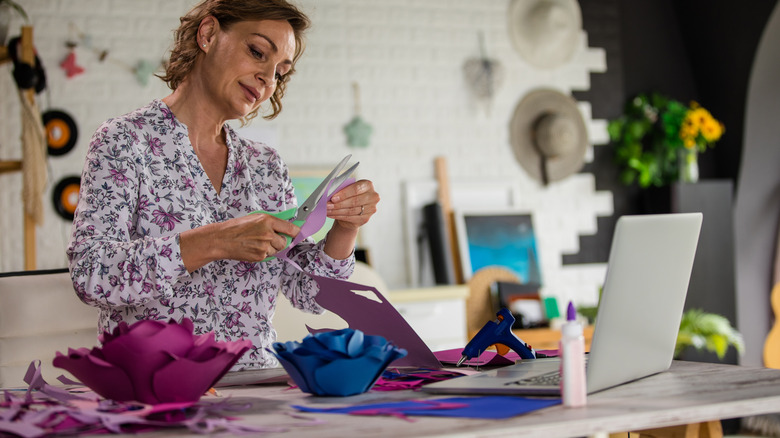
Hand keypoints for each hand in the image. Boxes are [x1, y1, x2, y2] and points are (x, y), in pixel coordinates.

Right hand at [180, 213, 299, 271]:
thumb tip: (286, 228)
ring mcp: (264, 246)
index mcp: (268, 220)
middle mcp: (268, 233)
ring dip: (271, 248)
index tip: (299, 234)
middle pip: (285, 242)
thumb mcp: (255, 218)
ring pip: (277, 250)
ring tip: (257, 243)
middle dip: (280, 242)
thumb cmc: (237, 227)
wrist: (222, 239)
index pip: (291, 228)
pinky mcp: (260, 256)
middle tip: (269, 239)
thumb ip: (271, 223)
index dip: (296, 233)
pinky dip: (263, 254)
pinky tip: (253, 248)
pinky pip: (268, 256)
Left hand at [326, 179, 378, 229]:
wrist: (353, 208)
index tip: (333, 198)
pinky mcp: (366, 218)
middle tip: (327, 205)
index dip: (344, 194)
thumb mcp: (346, 189)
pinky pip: (350, 218)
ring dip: (337, 211)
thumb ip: (340, 189)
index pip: (356, 189)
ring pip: (351, 211)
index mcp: (368, 185)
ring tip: (327, 210)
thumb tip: (329, 193)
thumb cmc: (349, 195)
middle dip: (339, 204)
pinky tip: (331, 215)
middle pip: (354, 201)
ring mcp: (371, 209)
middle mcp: (372, 196)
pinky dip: (338, 216)